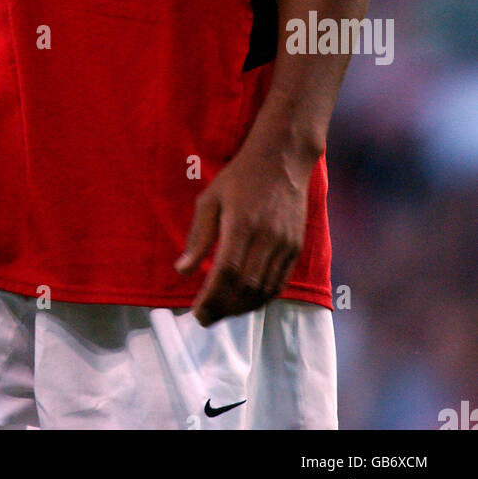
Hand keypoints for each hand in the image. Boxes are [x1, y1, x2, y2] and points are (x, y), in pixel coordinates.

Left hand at [174, 142, 312, 325]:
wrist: (282, 159)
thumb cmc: (240, 177)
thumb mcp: (211, 198)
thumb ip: (198, 236)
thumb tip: (182, 270)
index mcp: (241, 224)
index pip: (226, 272)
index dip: (211, 298)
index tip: (196, 313)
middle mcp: (266, 238)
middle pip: (246, 287)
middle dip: (224, 309)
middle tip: (205, 319)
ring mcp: (285, 244)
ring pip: (264, 290)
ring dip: (242, 308)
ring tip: (222, 313)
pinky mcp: (296, 247)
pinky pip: (279, 283)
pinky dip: (261, 298)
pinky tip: (245, 301)